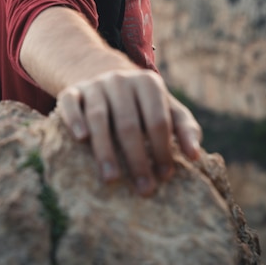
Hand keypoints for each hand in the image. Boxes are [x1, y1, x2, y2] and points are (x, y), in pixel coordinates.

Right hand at [57, 70, 201, 196]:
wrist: (103, 75)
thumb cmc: (142, 103)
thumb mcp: (166, 107)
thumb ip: (184, 127)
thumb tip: (195, 154)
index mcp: (148, 83)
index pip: (158, 120)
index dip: (163, 149)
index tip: (165, 175)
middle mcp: (120, 80)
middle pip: (129, 123)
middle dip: (137, 158)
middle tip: (144, 188)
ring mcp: (95, 85)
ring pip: (98, 117)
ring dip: (105, 149)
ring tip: (112, 179)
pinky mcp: (72, 90)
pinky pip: (70, 103)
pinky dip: (74, 119)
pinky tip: (81, 138)